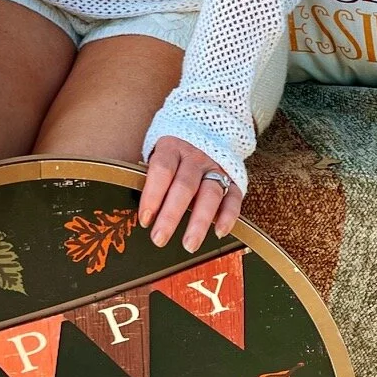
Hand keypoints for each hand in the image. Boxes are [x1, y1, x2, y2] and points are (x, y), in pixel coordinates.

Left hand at [138, 135, 242, 252]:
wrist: (207, 131)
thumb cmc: (173, 153)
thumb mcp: (158, 154)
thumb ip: (152, 177)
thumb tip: (143, 211)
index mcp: (172, 147)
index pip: (162, 170)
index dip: (152, 195)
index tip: (145, 220)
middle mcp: (196, 157)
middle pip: (184, 187)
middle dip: (171, 215)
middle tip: (159, 239)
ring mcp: (216, 167)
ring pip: (210, 195)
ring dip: (199, 222)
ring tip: (189, 245)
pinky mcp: (233, 178)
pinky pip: (233, 198)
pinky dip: (228, 216)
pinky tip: (219, 233)